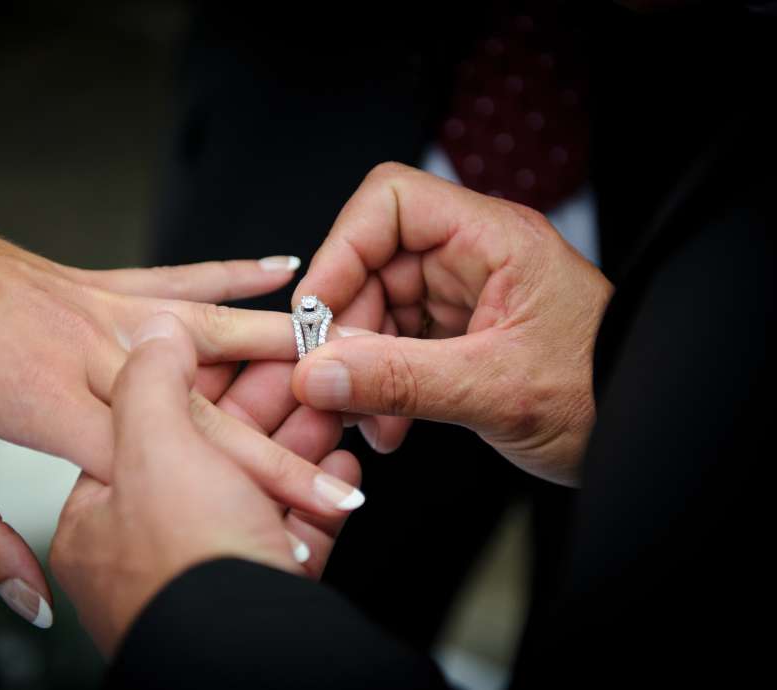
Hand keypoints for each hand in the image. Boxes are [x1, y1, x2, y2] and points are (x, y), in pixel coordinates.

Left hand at [0, 210, 334, 623]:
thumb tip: (24, 600)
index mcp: (48, 398)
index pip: (171, 457)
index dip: (249, 485)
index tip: (304, 516)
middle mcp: (89, 348)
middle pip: (209, 401)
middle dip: (285, 434)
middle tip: (350, 451)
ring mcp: (99, 306)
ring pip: (212, 328)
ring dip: (283, 348)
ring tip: (346, 357)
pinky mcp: (97, 282)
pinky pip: (179, 275)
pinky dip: (234, 271)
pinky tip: (282, 269)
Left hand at [50, 313, 360, 655]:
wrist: (253, 661)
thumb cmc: (185, 570)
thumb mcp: (154, 451)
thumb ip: (150, 382)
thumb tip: (156, 331)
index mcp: (102, 515)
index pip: (152, 425)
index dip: (203, 376)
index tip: (243, 343)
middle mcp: (155, 544)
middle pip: (217, 453)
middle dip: (268, 407)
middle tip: (300, 364)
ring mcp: (212, 568)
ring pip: (263, 490)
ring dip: (303, 443)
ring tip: (332, 404)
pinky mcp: (265, 590)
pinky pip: (298, 533)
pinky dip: (322, 496)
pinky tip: (345, 468)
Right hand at [291, 163, 612, 484]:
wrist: (650, 434)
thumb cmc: (604, 394)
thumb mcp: (496, 389)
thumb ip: (399, 380)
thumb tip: (317, 372)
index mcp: (493, 240)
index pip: (391, 202)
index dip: (342, 248)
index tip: (316, 310)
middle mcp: (474, 258)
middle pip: (373, 263)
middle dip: (347, 326)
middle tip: (330, 382)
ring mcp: (465, 297)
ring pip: (379, 310)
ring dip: (361, 366)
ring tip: (367, 417)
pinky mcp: (460, 336)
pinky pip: (397, 346)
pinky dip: (382, 385)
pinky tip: (388, 423)